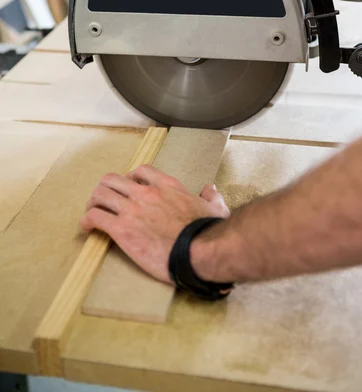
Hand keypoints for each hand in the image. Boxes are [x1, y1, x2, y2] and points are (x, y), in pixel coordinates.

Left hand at [81, 165, 229, 283]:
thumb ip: (211, 197)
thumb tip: (210, 189)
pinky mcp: (122, 229)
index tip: (129, 188)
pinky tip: (88, 227)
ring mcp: (132, 209)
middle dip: (106, 189)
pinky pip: (95, 217)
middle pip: (113, 179)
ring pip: (100, 194)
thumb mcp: (215, 208)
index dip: (131, 177)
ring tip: (92, 212)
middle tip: (105, 201)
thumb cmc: (208, 231)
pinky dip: (87, 220)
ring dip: (93, 203)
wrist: (200, 250)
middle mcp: (146, 193)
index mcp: (167, 186)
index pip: (141, 170)